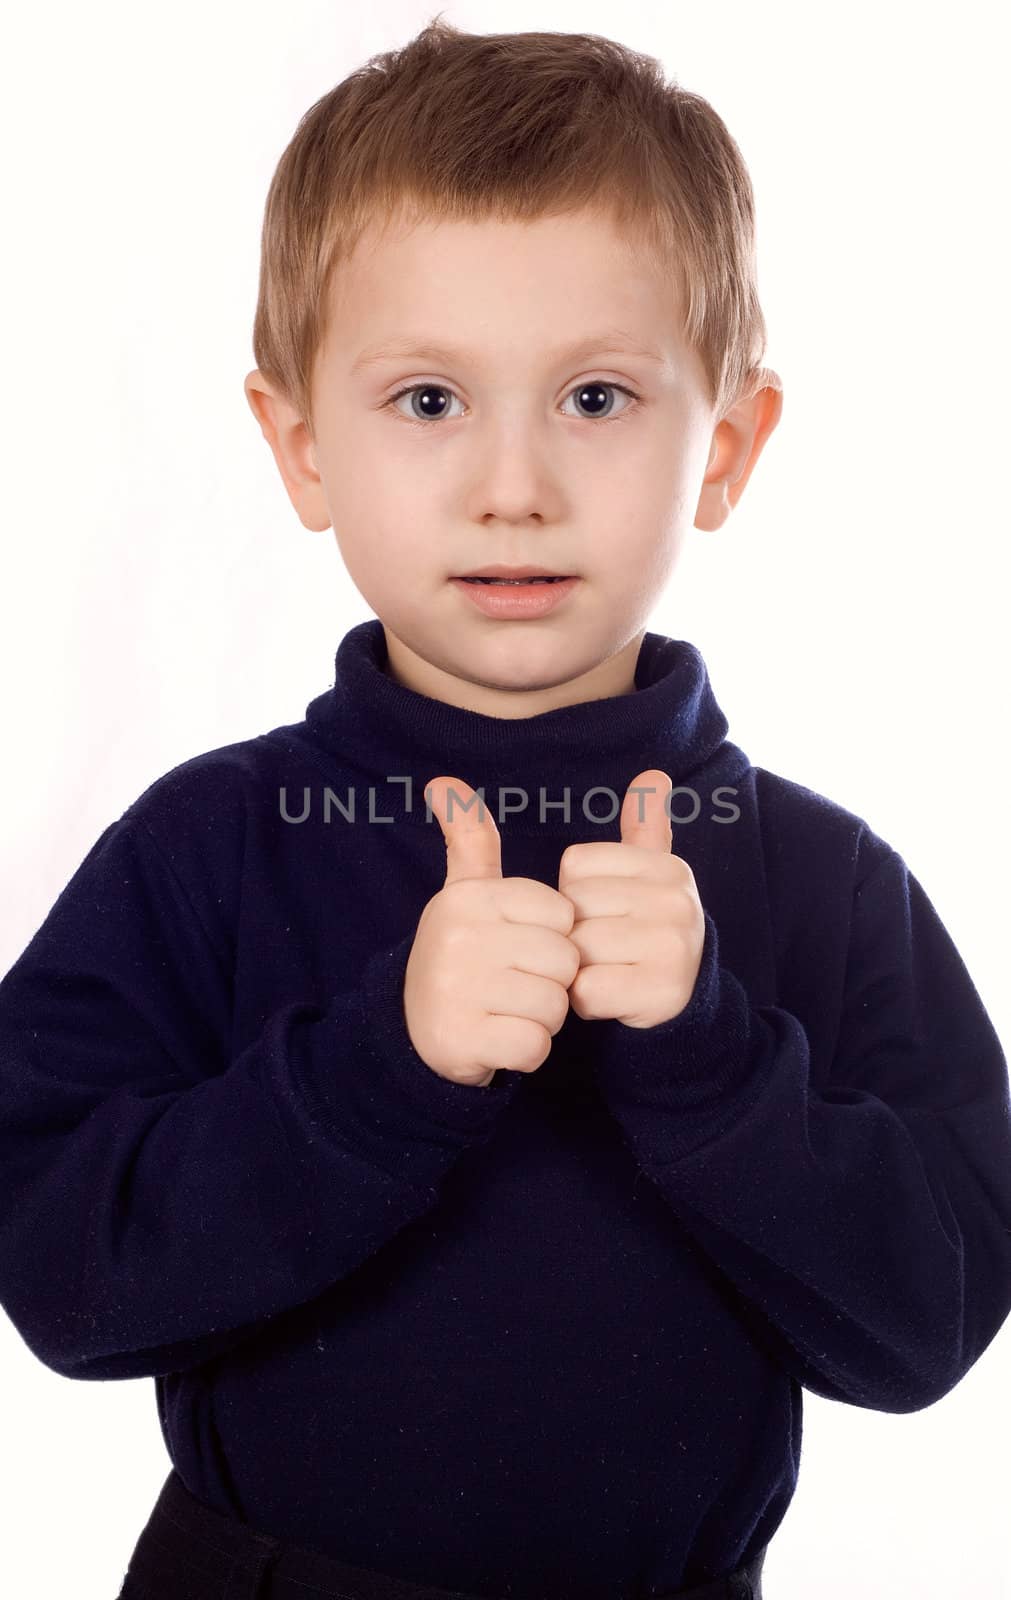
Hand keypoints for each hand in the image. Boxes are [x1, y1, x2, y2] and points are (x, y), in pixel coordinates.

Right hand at [403, 776, 580, 1086]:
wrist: (412, 1032)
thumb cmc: (461, 956)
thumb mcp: (465, 893)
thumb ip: (470, 838)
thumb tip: (444, 780)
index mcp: (470, 897)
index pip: (563, 915)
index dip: (553, 938)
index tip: (518, 947)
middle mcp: (459, 936)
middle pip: (565, 961)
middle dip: (552, 982)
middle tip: (514, 986)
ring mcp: (456, 989)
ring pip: (554, 1005)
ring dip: (541, 1019)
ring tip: (505, 1011)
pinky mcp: (461, 1038)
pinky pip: (535, 1046)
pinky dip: (526, 1052)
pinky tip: (498, 1040)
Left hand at [558, 769, 704, 1028]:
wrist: (680, 1001)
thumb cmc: (648, 930)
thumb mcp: (648, 875)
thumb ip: (645, 827)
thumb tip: (653, 774)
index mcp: (666, 866)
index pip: (575, 865)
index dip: (576, 893)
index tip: (608, 911)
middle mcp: (676, 900)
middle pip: (573, 906)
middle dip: (575, 932)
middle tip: (607, 948)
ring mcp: (673, 946)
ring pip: (577, 950)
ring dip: (579, 969)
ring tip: (609, 971)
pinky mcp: (662, 991)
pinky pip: (588, 991)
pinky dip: (588, 1002)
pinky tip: (613, 997)